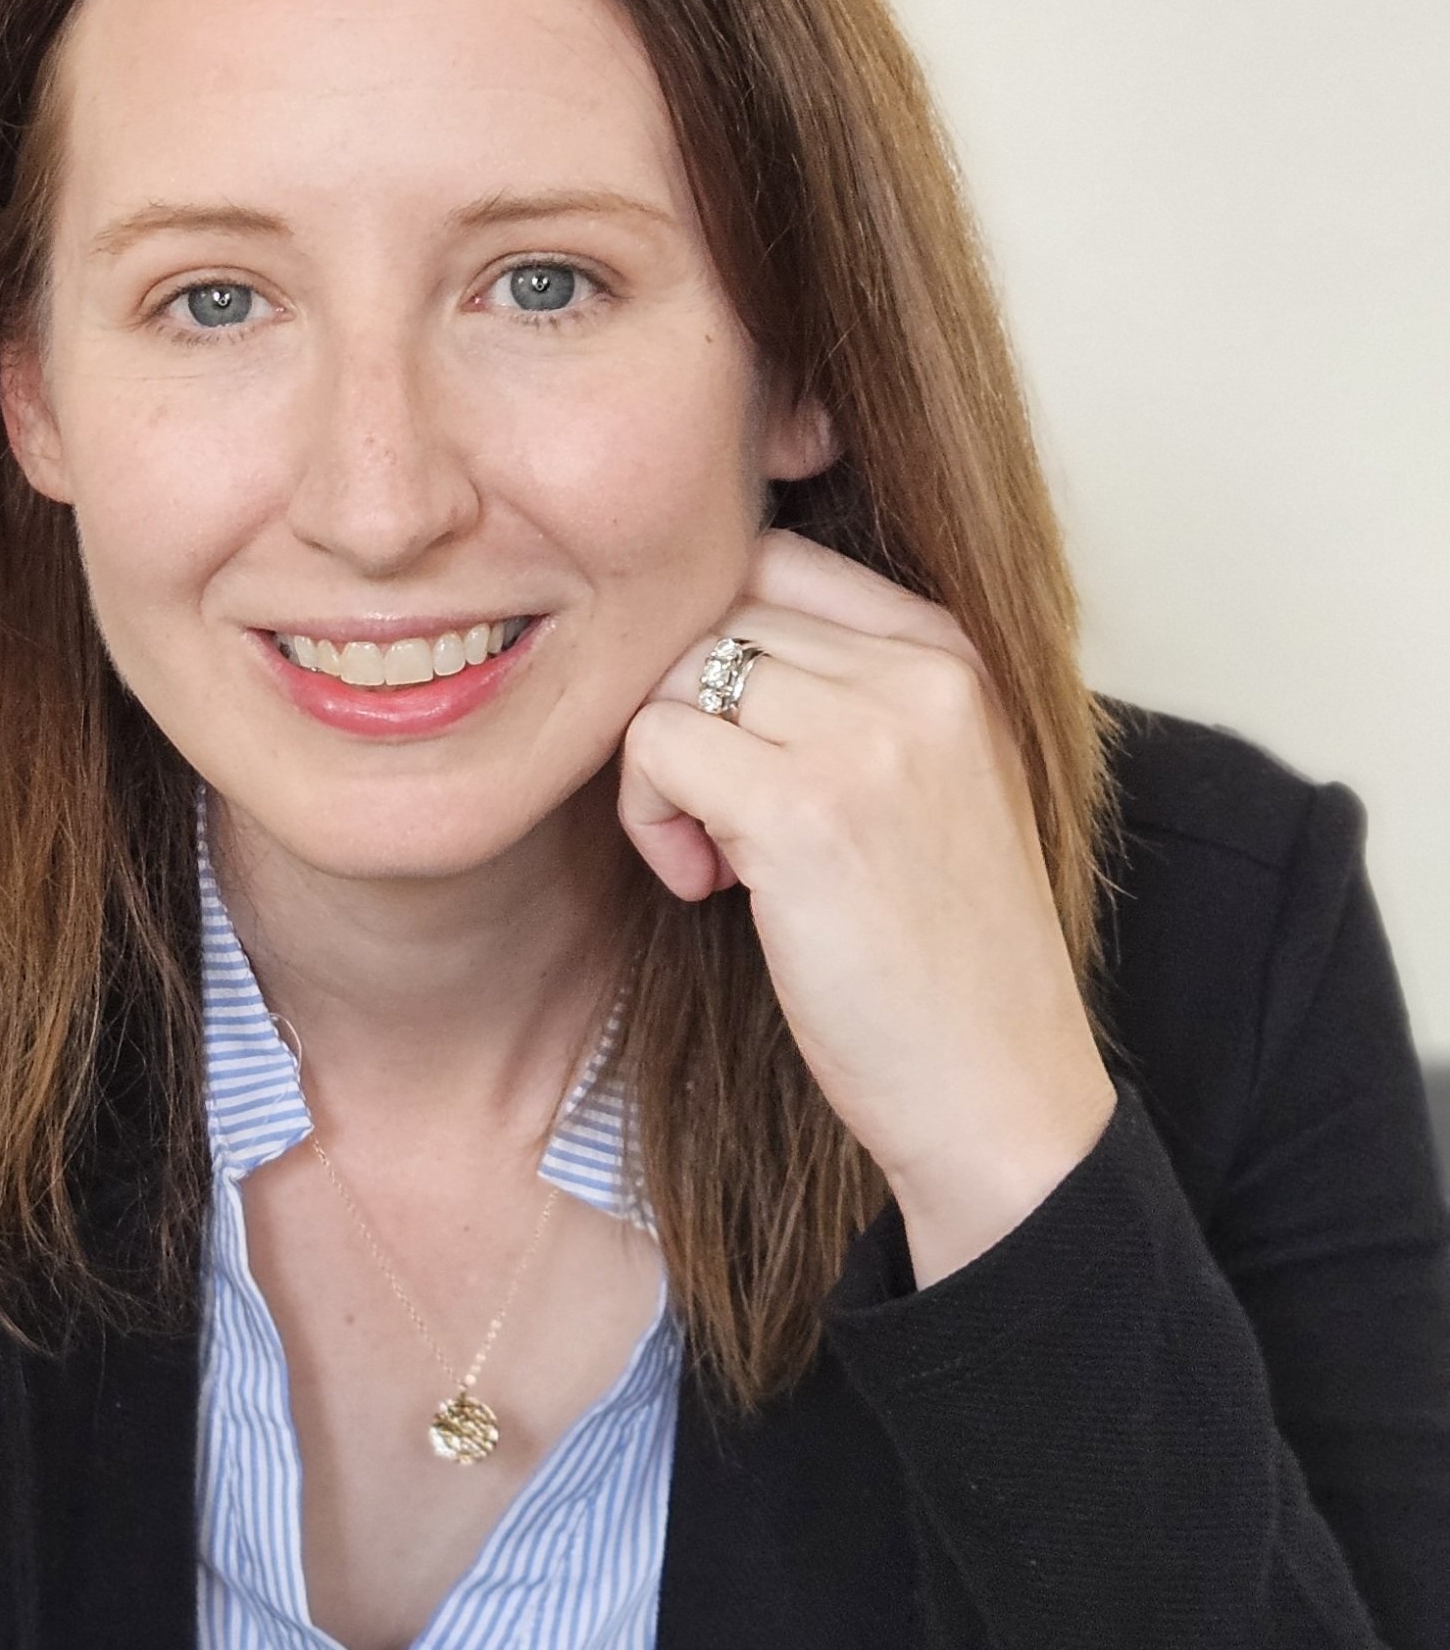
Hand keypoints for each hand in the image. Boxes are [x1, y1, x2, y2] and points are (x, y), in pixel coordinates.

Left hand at [616, 530, 1116, 1284]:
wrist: (1000, 1094)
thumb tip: (691, 634)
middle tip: (710, 814)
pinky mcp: (804, 810)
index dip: (709, 642)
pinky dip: (650, 817)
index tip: (724, 742)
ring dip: (658, 767)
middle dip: (676, 706)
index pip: (774, 556)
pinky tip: (706, 885)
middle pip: (712, 610)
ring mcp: (867, 735)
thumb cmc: (942, 954)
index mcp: (953, 652)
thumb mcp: (926, 781)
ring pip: (672, 671)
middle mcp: (920, 671)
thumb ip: (844, 691)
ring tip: (714, 857)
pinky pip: (655, 743)